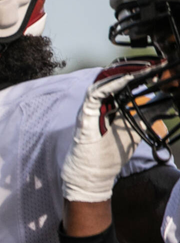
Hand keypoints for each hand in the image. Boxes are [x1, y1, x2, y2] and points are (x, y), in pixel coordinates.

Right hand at [62, 67, 147, 202]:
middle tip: (152, 66)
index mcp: (109, 109)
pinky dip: (110, 86)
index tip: (157, 69)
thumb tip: (156, 103)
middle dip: (132, 70)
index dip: (138, 75)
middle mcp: (97, 107)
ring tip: (141, 70)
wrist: (92, 177)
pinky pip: (95, 95)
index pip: (123, 85)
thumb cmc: (108, 157)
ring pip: (103, 83)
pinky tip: (125, 81)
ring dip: (122, 75)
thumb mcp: (133, 133)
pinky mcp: (84, 116)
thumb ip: (141, 118)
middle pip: (112, 80)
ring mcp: (89, 110)